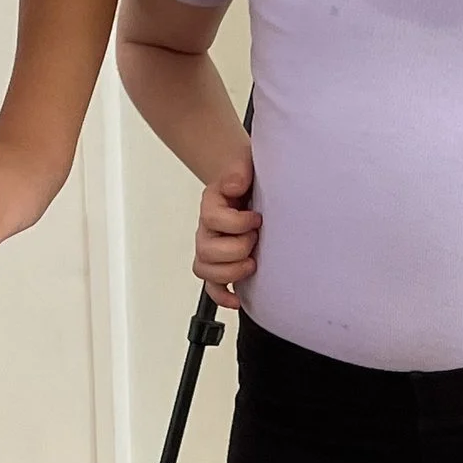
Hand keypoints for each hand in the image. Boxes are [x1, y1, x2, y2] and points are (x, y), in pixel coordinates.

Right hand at [194, 152, 259, 306]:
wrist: (248, 182)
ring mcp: (211, 248)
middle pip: (206, 249)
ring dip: (231, 271)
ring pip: (205, 270)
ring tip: (253, 262)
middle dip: (236, 248)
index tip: (256, 217)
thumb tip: (234, 184)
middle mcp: (207, 227)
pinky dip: (223, 296)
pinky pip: (212, 287)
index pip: (211, 218)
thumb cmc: (248, 176)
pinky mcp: (220, 264)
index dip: (237, 222)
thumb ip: (239, 170)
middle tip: (255, 239)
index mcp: (212, 203)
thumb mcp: (245, 163)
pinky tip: (237, 300)